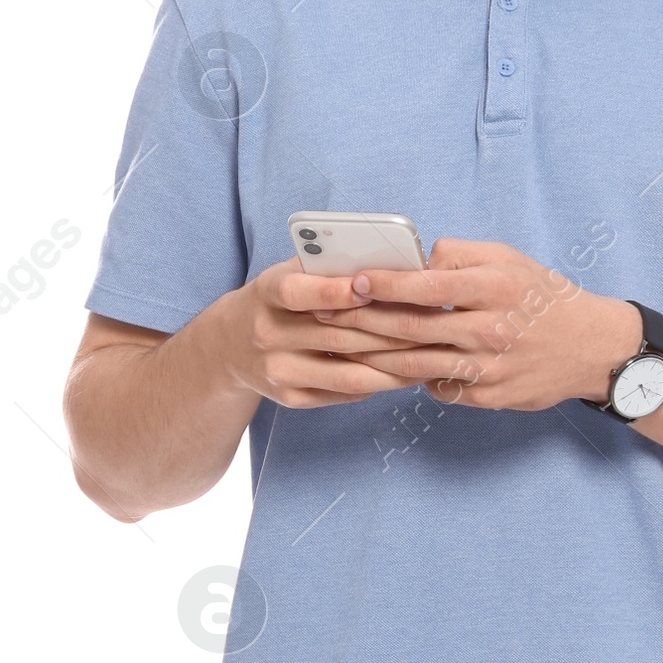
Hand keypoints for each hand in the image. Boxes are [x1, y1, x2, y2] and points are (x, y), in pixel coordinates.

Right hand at [224, 257, 420, 407]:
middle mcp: (269, 334)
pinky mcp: (290, 397)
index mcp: (267, 293)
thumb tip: (385, 265)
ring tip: (429, 358)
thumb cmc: (277, 300)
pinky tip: (404, 376)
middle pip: (337, 335)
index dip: (337, 292)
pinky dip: (376, 384)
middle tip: (431, 328)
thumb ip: (326, 267)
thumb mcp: (288, 273)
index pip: (300, 292)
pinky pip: (342, 393)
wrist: (230, 346)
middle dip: (390, 332)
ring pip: (347, 372)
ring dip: (393, 368)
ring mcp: (279, 370)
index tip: (374, 288)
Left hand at [300, 236, 640, 410]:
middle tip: (321, 314)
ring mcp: (489, 368)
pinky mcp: (488, 396)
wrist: (592, 348)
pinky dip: (407, 377)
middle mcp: (491, 329)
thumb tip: (414, 259)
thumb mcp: (509, 259)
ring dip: (370, 355)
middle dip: (360, 322)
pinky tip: (378, 369)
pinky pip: (437, 386)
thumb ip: (459, 255)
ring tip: (336, 344)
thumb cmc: (544, 296)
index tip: (350, 280)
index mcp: (495, 287)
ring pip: (415, 364)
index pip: (427, 286)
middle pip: (411, 329)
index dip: (384, 284)